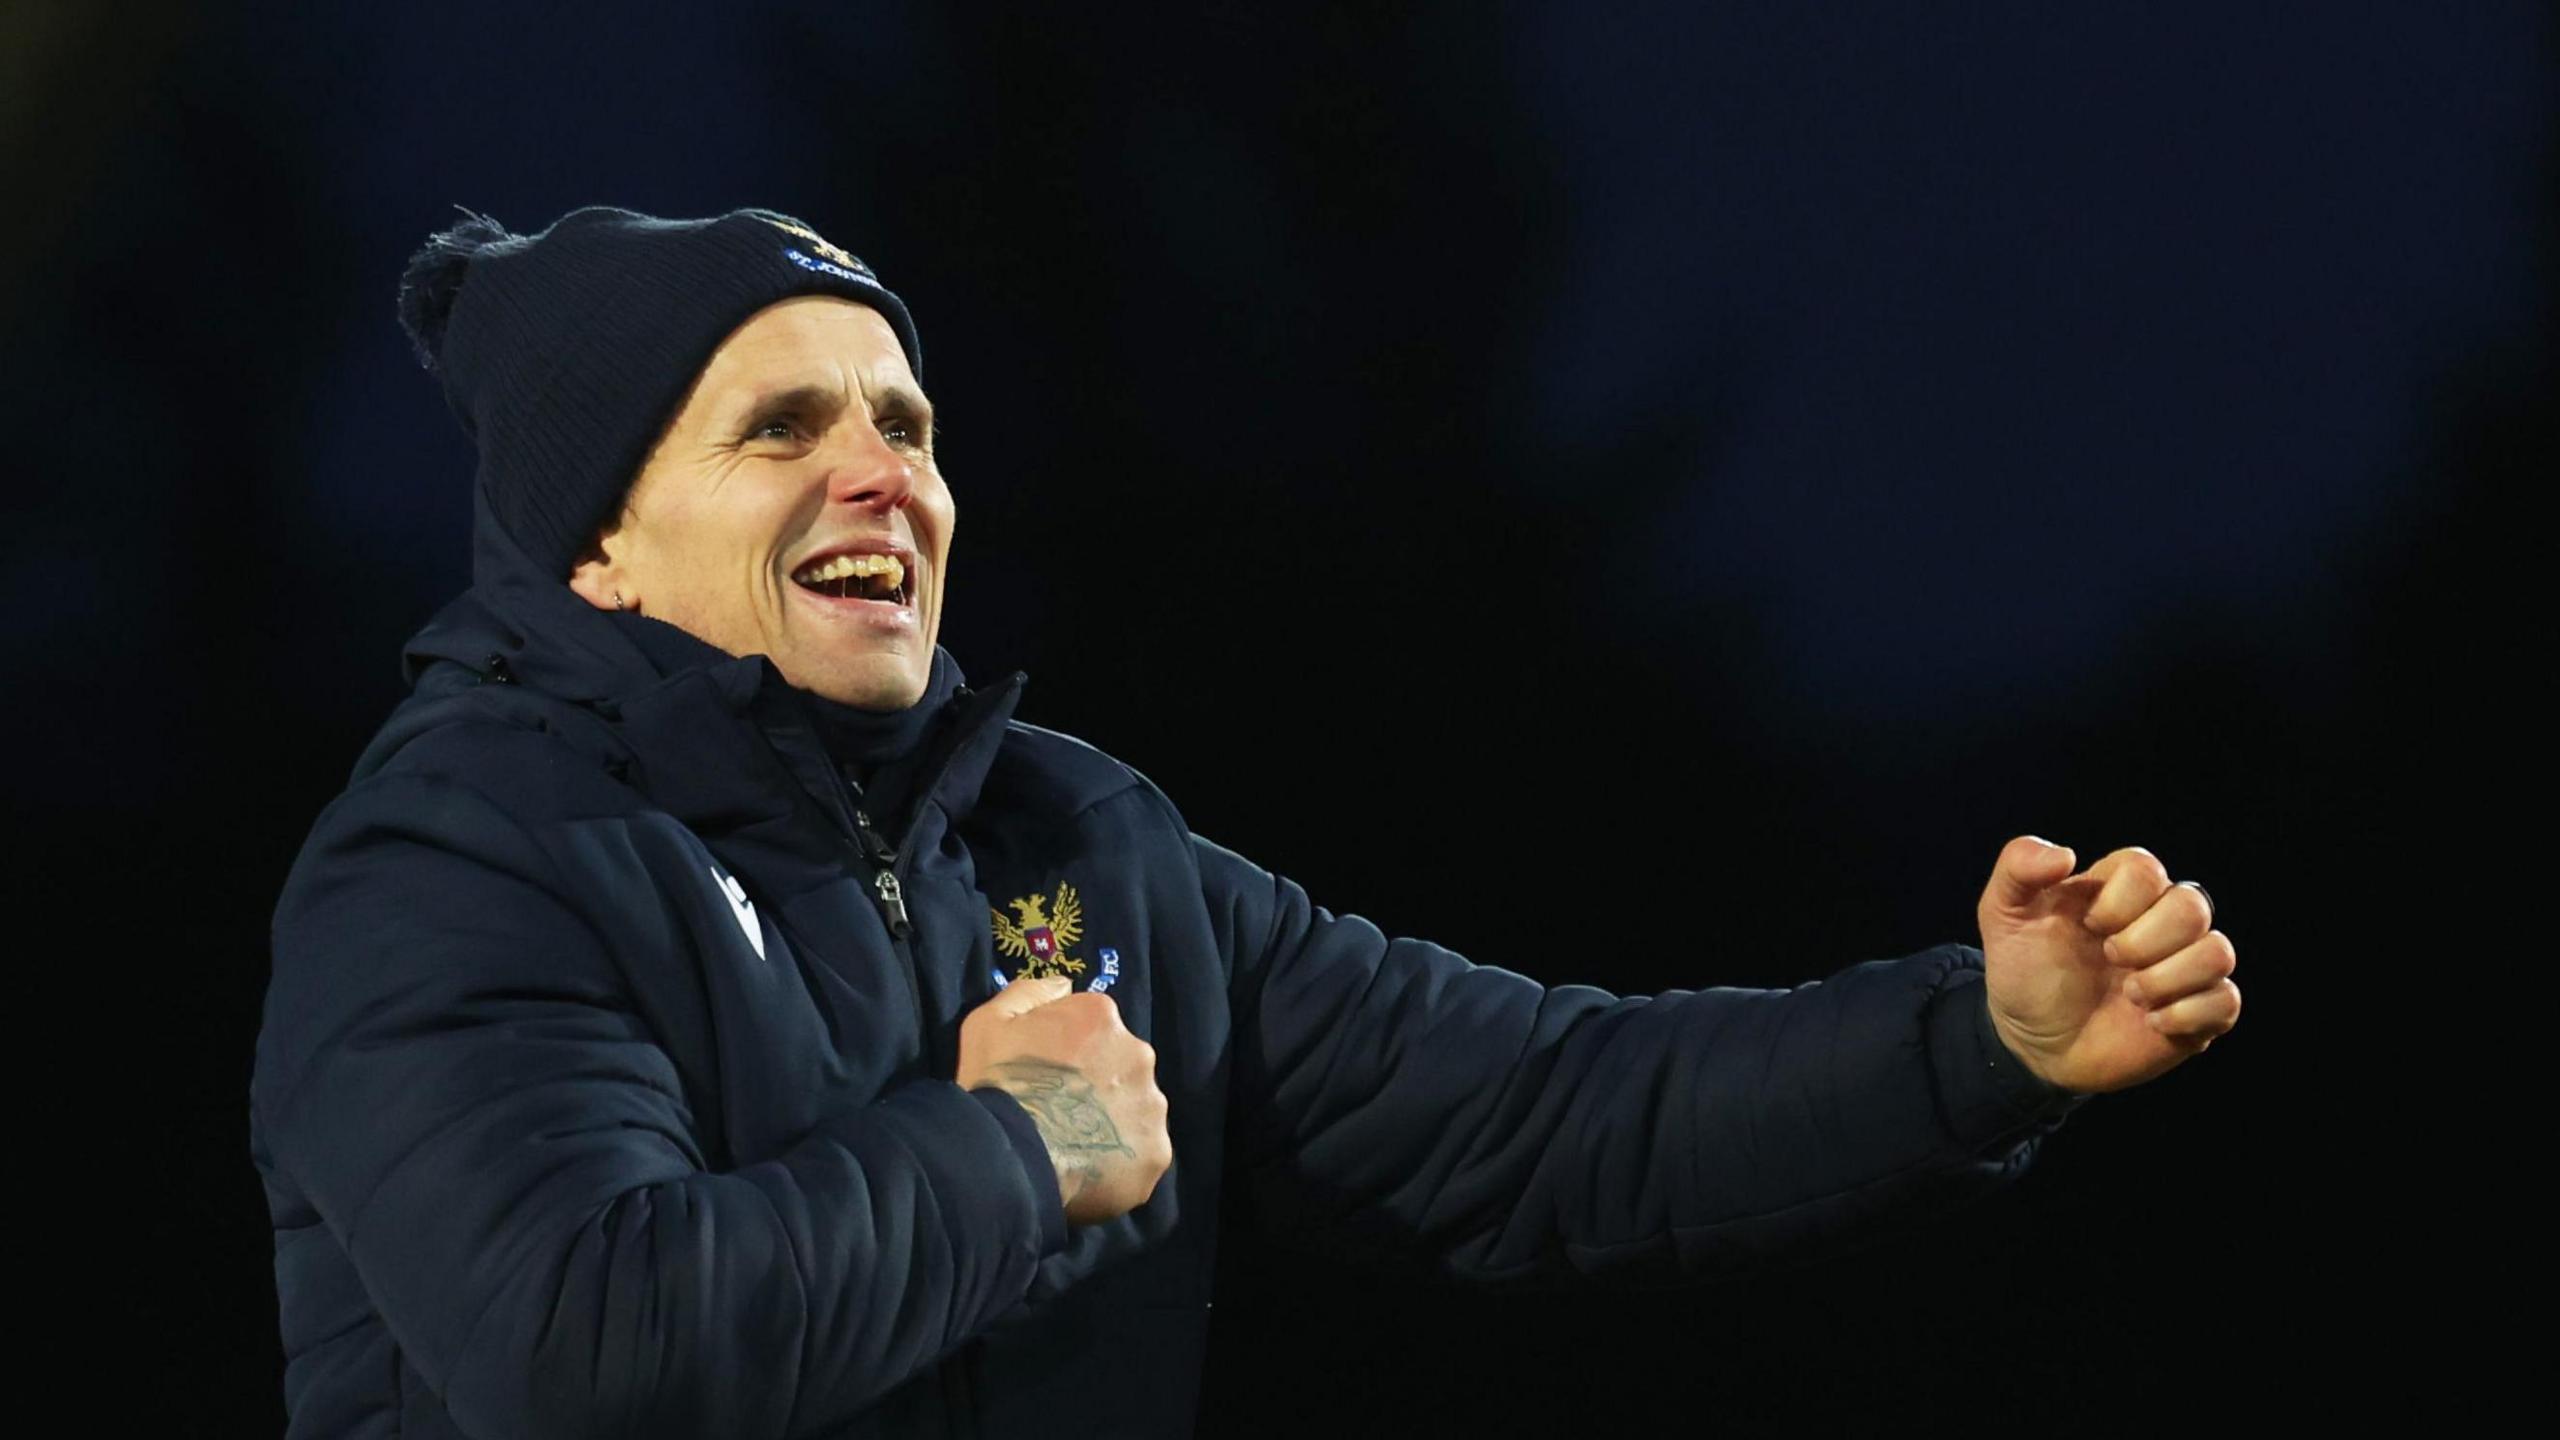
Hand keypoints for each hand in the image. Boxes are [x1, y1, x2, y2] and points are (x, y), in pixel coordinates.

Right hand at [955, 975, 1172, 1224]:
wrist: (1004, 1159)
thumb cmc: (994, 1086)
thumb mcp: (990, 1022)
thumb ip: (1030, 993)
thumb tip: (1065, 985)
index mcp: (1101, 1017)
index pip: (1094, 1025)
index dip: (1069, 1050)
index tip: (1048, 1074)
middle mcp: (1138, 1053)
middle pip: (1121, 1065)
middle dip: (1099, 1084)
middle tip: (1063, 1111)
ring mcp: (1151, 1104)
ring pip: (1137, 1108)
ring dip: (1115, 1120)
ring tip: (1076, 1144)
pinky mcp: (1155, 1151)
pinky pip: (1143, 1152)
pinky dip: (1123, 1161)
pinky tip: (1090, 1168)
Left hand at [1975, 836, 2240, 1094]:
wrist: (2032, 1043)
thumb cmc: (2025, 972)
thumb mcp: (2003, 915)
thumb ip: (2017, 867)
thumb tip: (2064, 855)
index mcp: (2121, 889)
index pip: (2147, 868)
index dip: (2118, 901)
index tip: (2088, 926)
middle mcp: (2161, 922)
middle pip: (2192, 905)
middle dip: (2144, 941)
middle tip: (2110, 960)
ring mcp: (2184, 966)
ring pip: (2218, 952)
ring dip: (2167, 979)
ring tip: (2130, 995)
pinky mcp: (2200, 1011)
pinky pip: (2226, 1001)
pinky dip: (2186, 1014)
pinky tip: (2150, 1023)